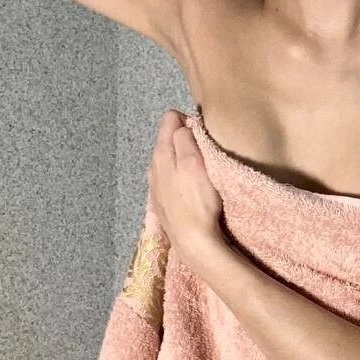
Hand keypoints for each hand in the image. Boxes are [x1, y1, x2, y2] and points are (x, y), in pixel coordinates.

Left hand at [146, 109, 226, 274]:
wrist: (192, 241)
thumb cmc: (197, 200)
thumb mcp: (194, 162)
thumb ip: (185, 138)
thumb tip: (182, 124)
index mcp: (161, 152)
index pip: (169, 119)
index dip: (188, 120)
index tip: (203, 134)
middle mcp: (153, 166)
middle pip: (168, 138)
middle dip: (185, 138)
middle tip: (206, 152)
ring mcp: (155, 184)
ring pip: (168, 158)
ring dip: (183, 157)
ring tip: (201, 169)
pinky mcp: (161, 200)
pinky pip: (169, 176)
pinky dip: (180, 174)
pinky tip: (191, 186)